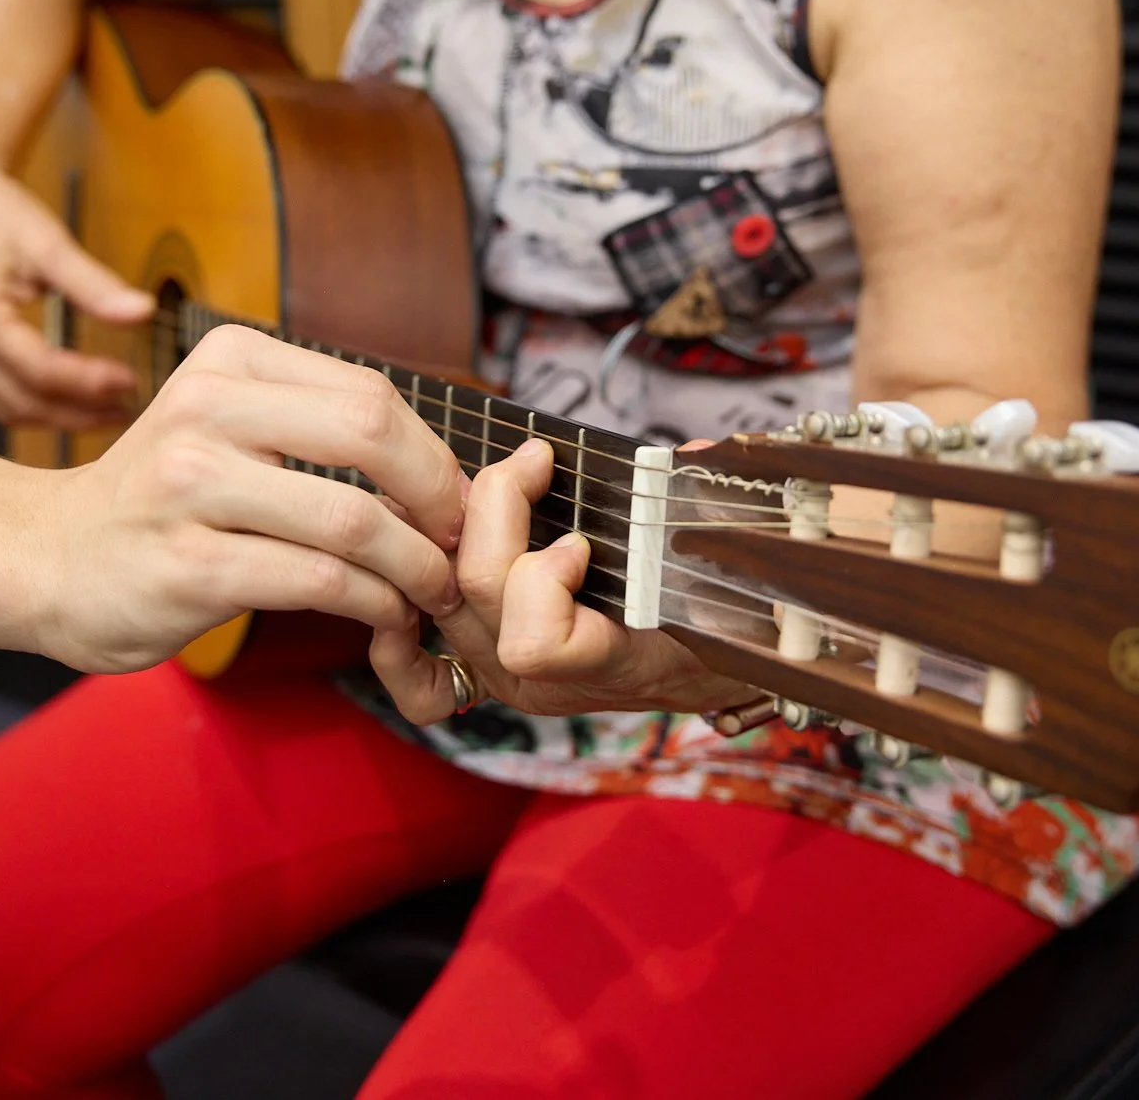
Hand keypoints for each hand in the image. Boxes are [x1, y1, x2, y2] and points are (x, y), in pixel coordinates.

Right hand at [0, 154, 154, 428]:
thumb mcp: (49, 242)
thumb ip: (94, 284)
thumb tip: (143, 313)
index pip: (39, 369)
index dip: (88, 381)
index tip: (131, 380)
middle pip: (24, 402)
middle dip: (79, 412)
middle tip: (131, 408)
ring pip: (10, 410)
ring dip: (62, 420)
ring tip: (113, 413)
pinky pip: (2, 399)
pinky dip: (42, 408)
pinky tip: (79, 404)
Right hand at [23, 325, 466, 675]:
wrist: (45, 558)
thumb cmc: (162, 500)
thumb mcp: (226, 425)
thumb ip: (316, 424)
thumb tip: (443, 465)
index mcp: (229, 360)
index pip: (371, 394)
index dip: (434, 453)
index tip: (457, 501)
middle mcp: (205, 409)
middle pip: (371, 433)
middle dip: (438, 497)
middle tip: (459, 543)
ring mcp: (190, 488)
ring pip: (352, 520)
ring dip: (415, 565)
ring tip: (431, 589)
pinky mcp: (187, 567)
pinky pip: (317, 582)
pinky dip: (373, 604)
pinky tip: (385, 615)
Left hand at [367, 439, 753, 723]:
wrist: (712, 665)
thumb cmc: (726, 616)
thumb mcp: (732, 569)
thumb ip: (713, 513)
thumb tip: (695, 459)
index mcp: (610, 662)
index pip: (534, 643)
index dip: (545, 580)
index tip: (580, 541)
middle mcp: (543, 679)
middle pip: (477, 592)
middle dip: (496, 506)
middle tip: (534, 460)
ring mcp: (503, 674)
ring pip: (443, 594)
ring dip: (457, 526)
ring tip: (491, 480)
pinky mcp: (480, 665)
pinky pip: (417, 666)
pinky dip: (406, 615)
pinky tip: (424, 556)